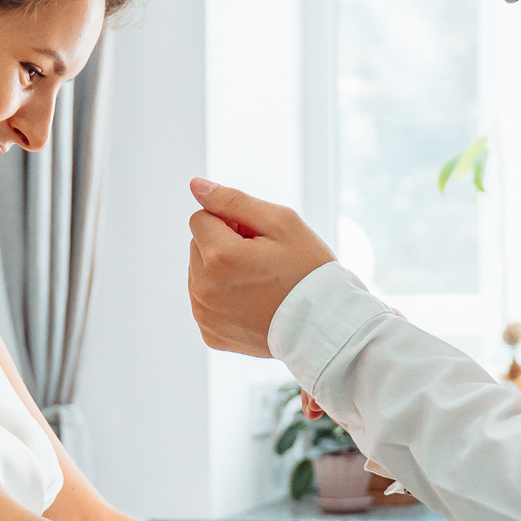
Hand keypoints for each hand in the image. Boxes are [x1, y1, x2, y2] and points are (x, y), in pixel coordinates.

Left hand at [187, 180, 337, 357]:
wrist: (325, 326)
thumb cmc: (308, 270)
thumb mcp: (280, 222)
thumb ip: (233, 200)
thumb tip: (195, 185)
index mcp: (219, 256)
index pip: (200, 218)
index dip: (230, 221)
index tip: (256, 237)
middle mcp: (203, 288)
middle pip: (198, 245)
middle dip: (223, 245)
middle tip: (261, 259)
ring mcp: (205, 315)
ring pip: (199, 274)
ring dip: (220, 271)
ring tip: (259, 282)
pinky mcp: (210, 334)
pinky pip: (205, 303)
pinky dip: (223, 299)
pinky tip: (252, 303)